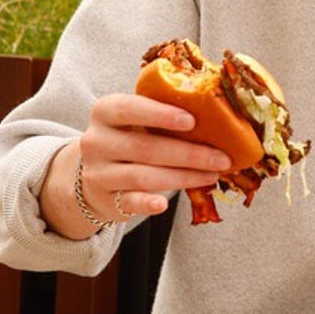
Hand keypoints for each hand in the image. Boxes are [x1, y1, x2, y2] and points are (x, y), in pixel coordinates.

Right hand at [41, 95, 231, 236]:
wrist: (93, 176)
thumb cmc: (127, 139)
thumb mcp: (132, 121)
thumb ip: (161, 115)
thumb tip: (214, 115)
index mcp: (104, 113)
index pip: (128, 109)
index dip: (160, 114)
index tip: (192, 121)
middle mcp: (96, 142)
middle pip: (145, 147)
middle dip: (188, 153)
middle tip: (221, 157)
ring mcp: (99, 173)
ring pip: (143, 176)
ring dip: (183, 177)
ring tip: (212, 175)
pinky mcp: (106, 200)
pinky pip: (130, 202)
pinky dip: (147, 204)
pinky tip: (164, 204)